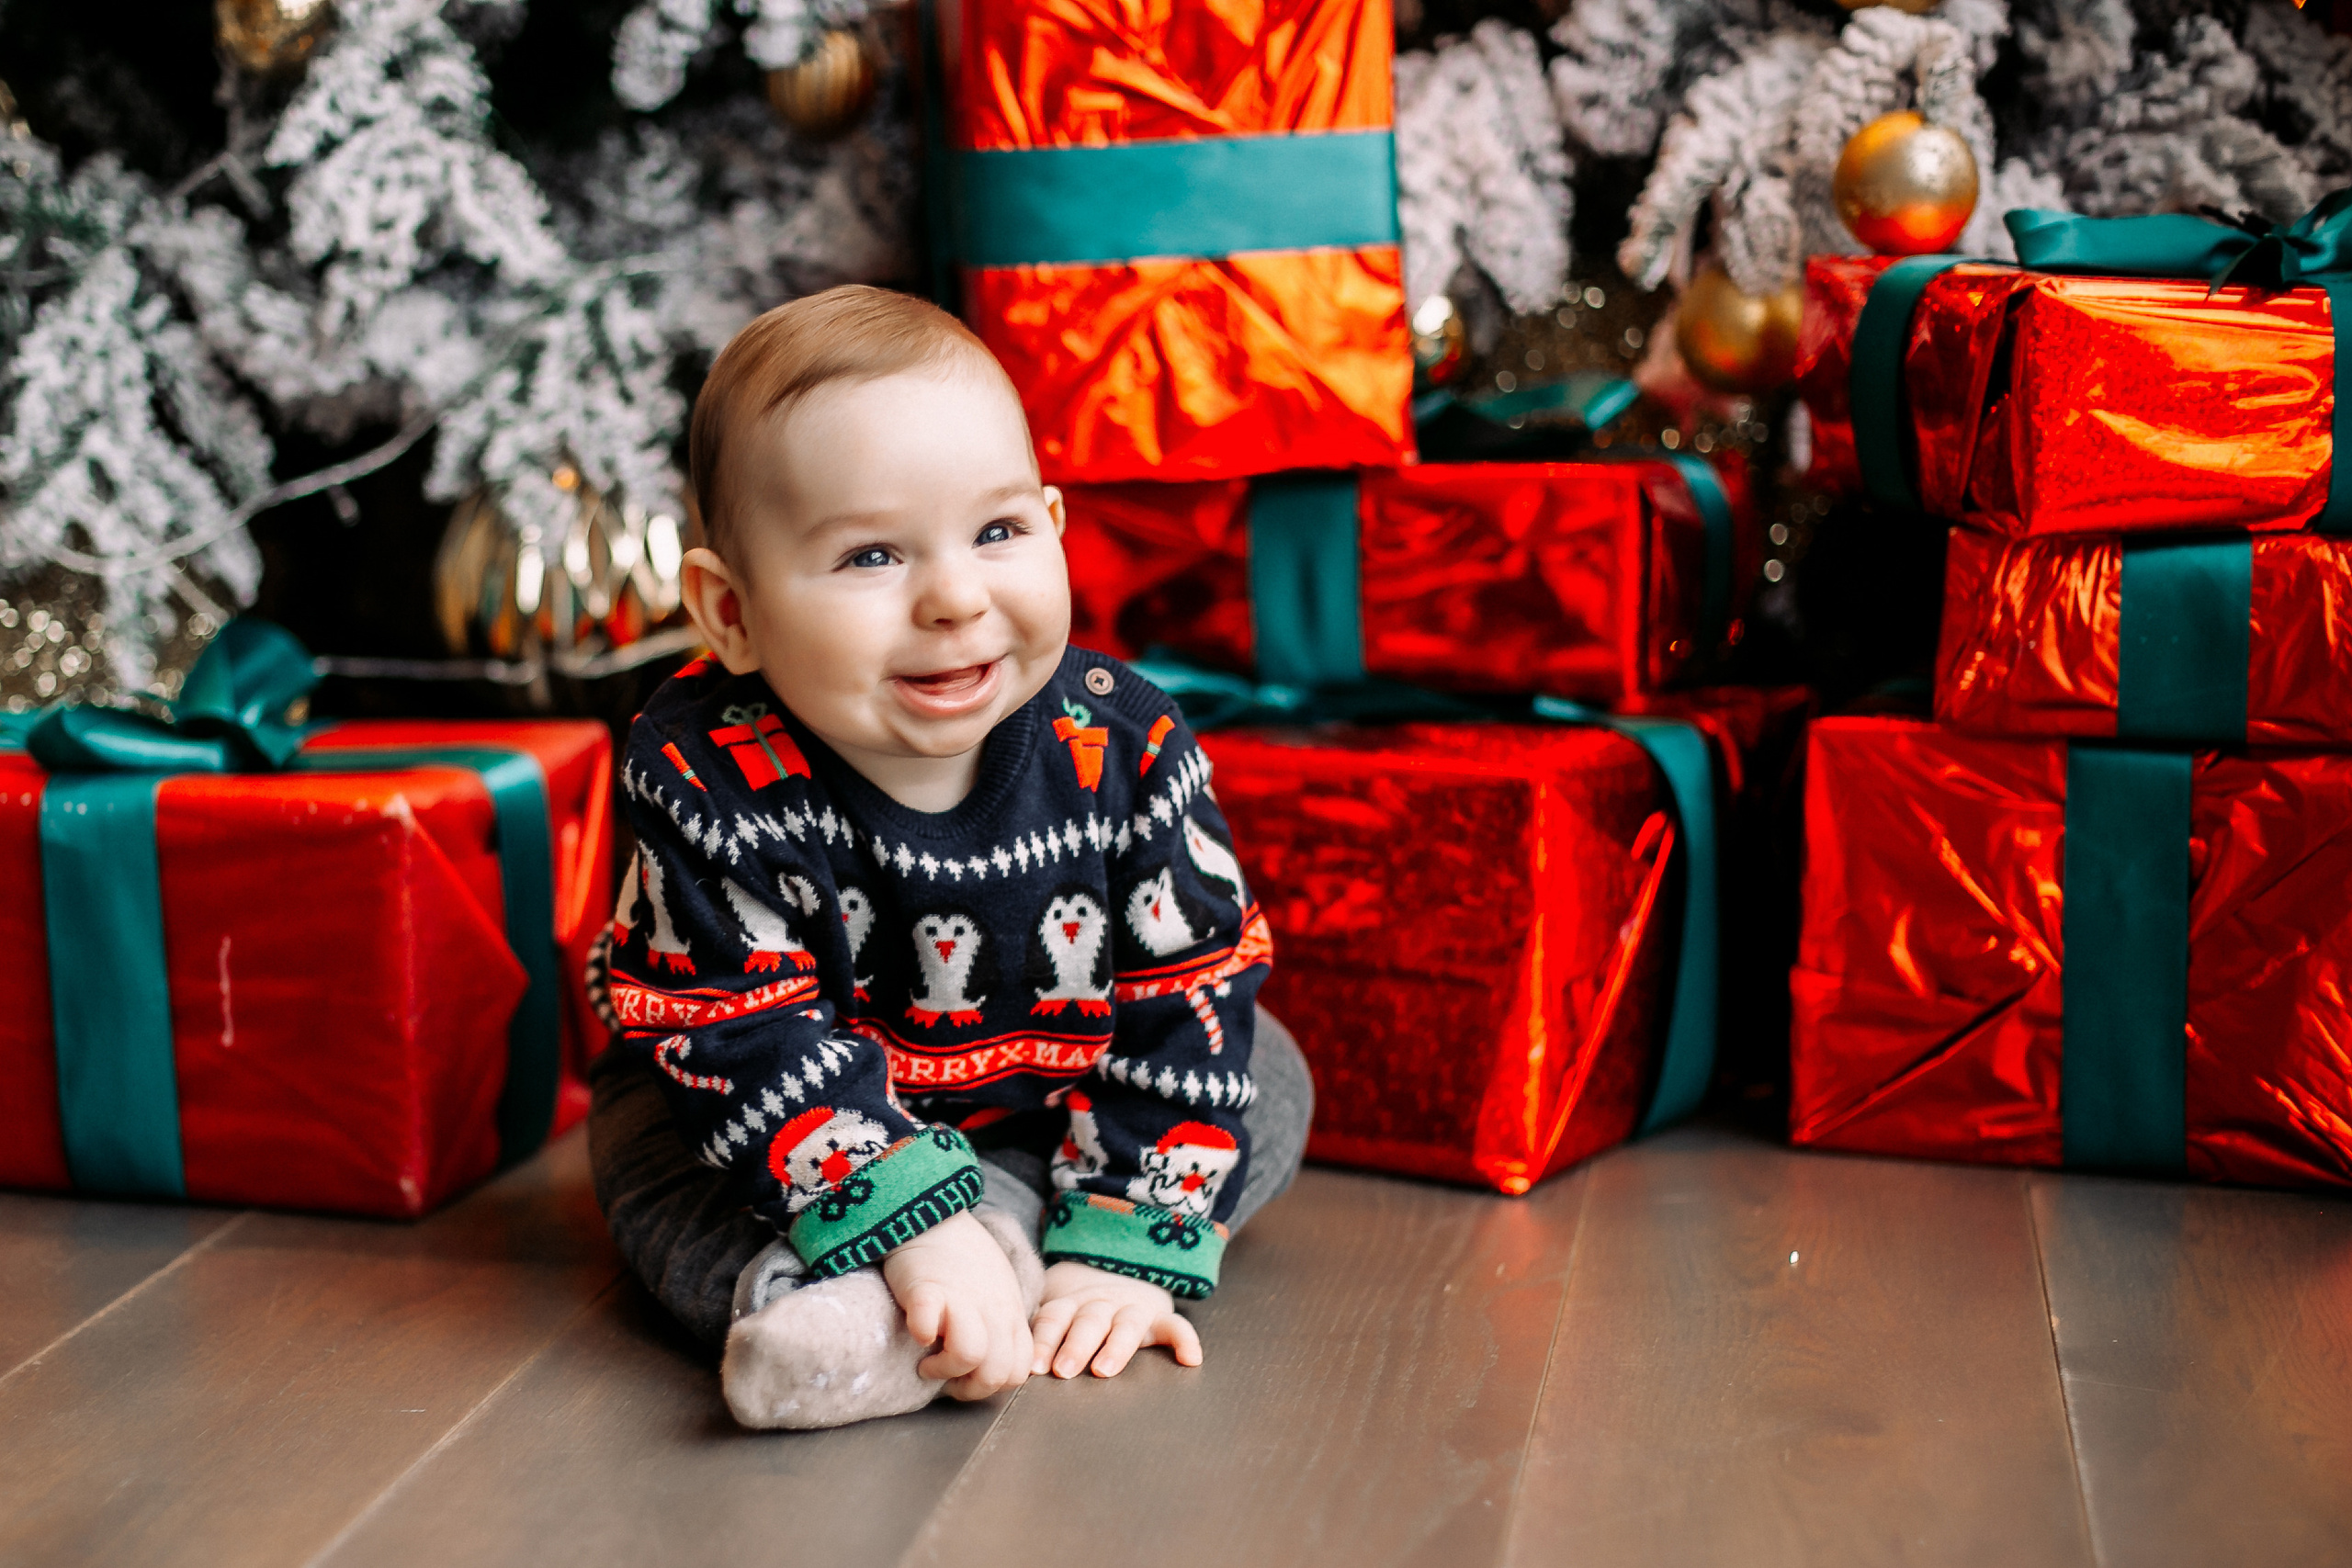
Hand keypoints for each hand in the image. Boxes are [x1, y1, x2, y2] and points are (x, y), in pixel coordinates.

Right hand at [882, 1211, 1033, 1400]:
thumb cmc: (964, 1263)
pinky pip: (928, 1323)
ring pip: (971, 1354)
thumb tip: (990, 1371)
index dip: (990, 1387)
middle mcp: (993, 1310)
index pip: (1017, 1371)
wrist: (935, 1220)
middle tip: (943, 1375)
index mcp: (1010, 1315)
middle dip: (967, 1388)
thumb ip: (1002, 1329)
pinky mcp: (927, 1287)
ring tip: (926, 1362)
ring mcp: (962, 1298)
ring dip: (944, 1369)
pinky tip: (917, 1331)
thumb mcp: (998, 1296)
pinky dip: (922, 1333)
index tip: (965, 1379)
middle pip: (997, 1371)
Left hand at [1030, 1261, 1202, 1377]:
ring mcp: (1131, 1309)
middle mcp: (1100, 1304)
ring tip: (1105, 1369)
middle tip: (1064, 1370)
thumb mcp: (1056, 1315)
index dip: (1044, 1341)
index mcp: (1071, 1304)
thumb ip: (1037, 1336)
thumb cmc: (1078, 1313)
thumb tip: (1004, 1367)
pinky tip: (1190, 1359)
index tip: (1036, 1368)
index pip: (1054, 1318)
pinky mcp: (1160, 1318)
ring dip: (1115, 1346)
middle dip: (1076, 1345)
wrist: (1118, 1277)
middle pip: (1088, 1321)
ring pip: (1125, 1324)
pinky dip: (1184, 1341)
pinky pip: (1176, 1326)